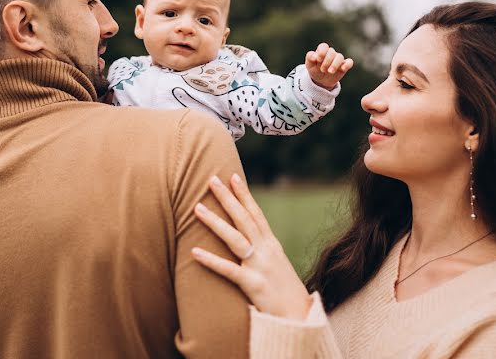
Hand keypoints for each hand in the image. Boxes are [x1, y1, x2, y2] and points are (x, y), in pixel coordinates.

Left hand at [191, 174, 313, 319]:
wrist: (301, 318)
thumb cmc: (286, 292)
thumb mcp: (277, 264)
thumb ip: (264, 250)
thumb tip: (249, 237)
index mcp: (272, 245)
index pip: (256, 214)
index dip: (244, 195)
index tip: (232, 176)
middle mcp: (267, 250)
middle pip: (244, 218)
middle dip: (227, 198)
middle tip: (211, 179)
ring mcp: (260, 266)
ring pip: (235, 238)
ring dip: (215, 222)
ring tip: (197, 208)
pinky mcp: (253, 284)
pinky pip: (228, 270)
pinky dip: (211, 260)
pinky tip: (195, 252)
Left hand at [305, 42, 353, 89]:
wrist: (321, 80)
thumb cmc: (314, 69)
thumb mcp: (309, 65)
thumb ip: (309, 58)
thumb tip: (314, 56)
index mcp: (322, 51)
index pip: (324, 46)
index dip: (322, 52)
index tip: (318, 60)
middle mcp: (331, 53)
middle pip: (331, 52)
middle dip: (326, 61)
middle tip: (322, 70)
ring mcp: (338, 59)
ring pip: (340, 57)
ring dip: (335, 64)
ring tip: (330, 72)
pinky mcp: (344, 65)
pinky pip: (349, 62)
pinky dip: (347, 64)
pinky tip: (343, 69)